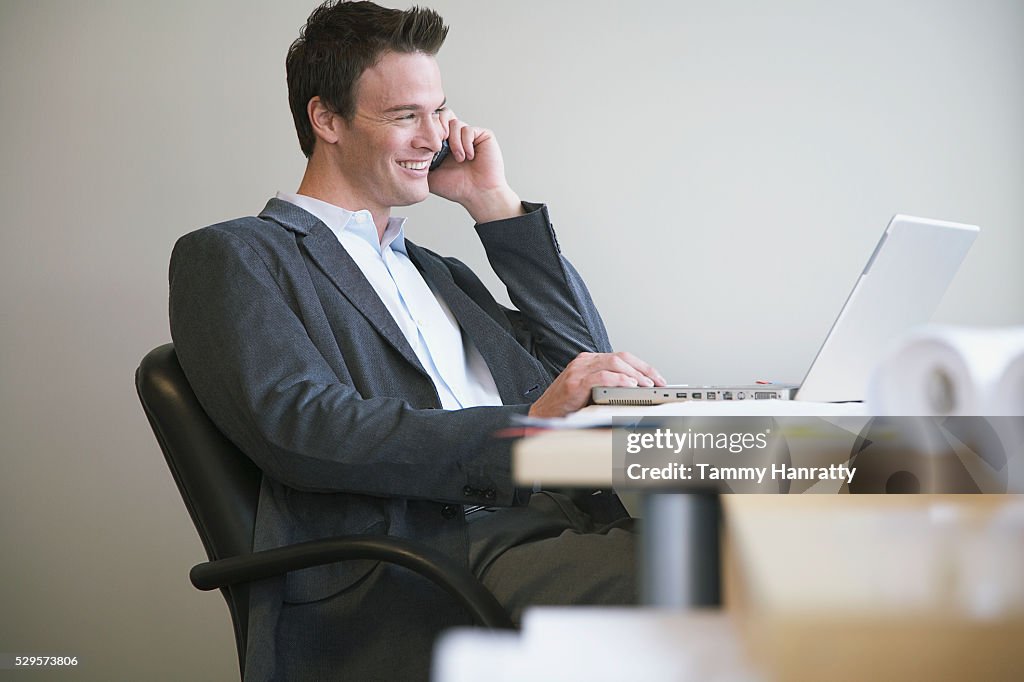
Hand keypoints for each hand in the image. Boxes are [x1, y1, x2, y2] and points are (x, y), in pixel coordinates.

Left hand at [428, 111, 523, 222]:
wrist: (478, 194)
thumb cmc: (457, 187)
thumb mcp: (429, 174)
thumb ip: (417, 161)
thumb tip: (404, 148)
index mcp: (442, 143)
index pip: (432, 124)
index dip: (427, 130)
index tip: (425, 145)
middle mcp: (456, 136)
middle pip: (443, 116)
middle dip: (438, 129)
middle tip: (439, 146)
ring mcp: (469, 135)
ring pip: (454, 123)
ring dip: (454, 142)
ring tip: (459, 158)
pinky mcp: (483, 135)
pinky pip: (468, 129)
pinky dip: (466, 143)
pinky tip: (469, 157)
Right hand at [528, 352, 666, 418]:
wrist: (542, 415)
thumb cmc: (566, 406)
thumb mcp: (591, 391)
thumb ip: (609, 386)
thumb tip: (638, 391)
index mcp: (589, 362)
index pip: (622, 357)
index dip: (643, 366)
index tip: (657, 378)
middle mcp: (584, 362)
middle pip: (621, 357)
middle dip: (643, 369)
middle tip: (657, 382)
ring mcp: (579, 370)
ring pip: (614, 363)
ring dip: (635, 374)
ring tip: (646, 384)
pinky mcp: (575, 382)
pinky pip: (602, 376)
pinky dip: (619, 380)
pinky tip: (630, 386)